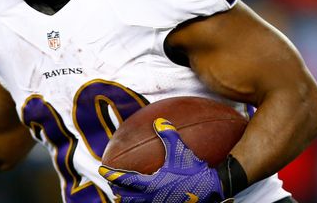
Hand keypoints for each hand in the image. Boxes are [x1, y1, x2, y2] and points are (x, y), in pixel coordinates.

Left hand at [99, 118, 226, 202]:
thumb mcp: (182, 151)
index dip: (111, 175)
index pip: (124, 179)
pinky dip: (142, 201)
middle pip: (126, 197)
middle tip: (112, 183)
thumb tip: (159, 120)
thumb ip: (169, 135)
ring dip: (128, 199)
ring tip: (123, 194)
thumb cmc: (196, 171)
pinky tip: (147, 196)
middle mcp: (152, 198)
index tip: (102, 170)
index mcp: (151, 184)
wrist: (213, 190)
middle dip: (117, 190)